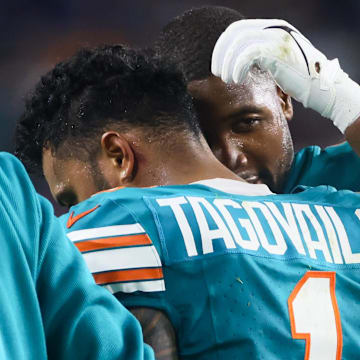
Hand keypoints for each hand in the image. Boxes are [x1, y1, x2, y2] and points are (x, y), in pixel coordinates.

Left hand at [212, 19, 359, 132]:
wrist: (320, 87)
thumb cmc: (296, 78)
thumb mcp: (274, 61)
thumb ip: (258, 55)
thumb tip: (234, 61)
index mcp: (271, 28)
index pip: (237, 29)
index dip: (222, 45)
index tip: (216, 64)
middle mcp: (273, 29)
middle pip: (234, 33)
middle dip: (220, 54)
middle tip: (216, 72)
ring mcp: (276, 38)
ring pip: (239, 43)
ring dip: (227, 63)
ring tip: (226, 79)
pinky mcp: (277, 51)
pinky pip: (248, 54)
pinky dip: (237, 67)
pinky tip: (236, 79)